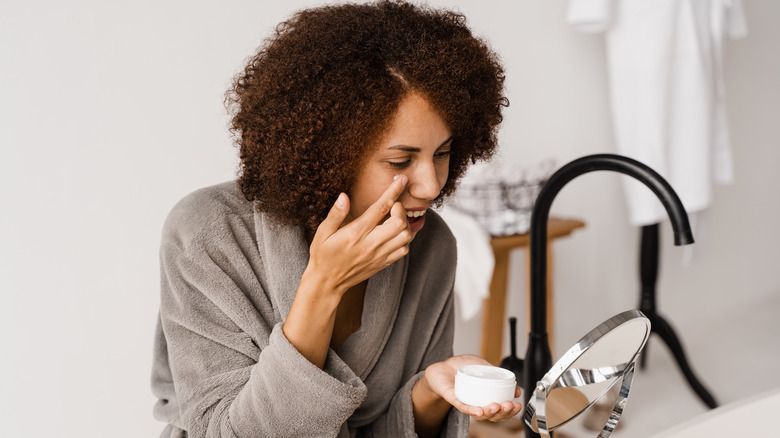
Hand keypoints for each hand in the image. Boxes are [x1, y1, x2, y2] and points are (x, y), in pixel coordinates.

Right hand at [304, 174, 410, 294]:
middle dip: (400, 210)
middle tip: (392, 206)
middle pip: (399, 224)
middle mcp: (371, 244)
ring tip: (395, 219)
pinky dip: (404, 239)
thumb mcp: (322, 233)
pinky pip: (403, 250)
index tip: (402, 180)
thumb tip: (343, 196)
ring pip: (405, 238)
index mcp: (356, 233)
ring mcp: (379, 255)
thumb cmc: (323, 255)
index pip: (380, 208)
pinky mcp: (383, 263)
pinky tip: (394, 234)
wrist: (327, 283)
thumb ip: (335, 214)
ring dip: (405, 225)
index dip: (393, 191)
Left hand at [423, 355, 522, 421]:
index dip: (510, 411)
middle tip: (509, 405)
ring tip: (497, 406)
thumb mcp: (485, 366)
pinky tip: (479, 410)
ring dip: (490, 413)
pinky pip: (463, 407)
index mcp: (486, 399)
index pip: (500, 411)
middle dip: (504, 413)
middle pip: (493, 416)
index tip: (517, 405)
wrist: (443, 365)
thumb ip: (498, 375)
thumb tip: (515, 387)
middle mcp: (477, 404)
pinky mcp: (454, 399)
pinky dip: (472, 410)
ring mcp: (466, 403)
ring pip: (480, 415)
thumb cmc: (463, 367)